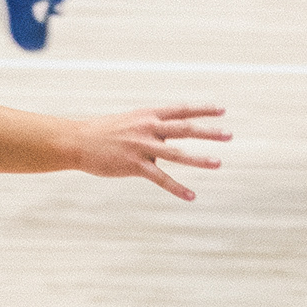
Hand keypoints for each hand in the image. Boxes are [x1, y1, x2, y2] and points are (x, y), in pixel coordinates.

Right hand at [69, 102, 226, 201]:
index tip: (222, 110)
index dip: (203, 110)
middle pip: (185, 129)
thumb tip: (166, 143)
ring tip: (218, 163)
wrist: (77, 140)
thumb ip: (150, 129)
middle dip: (209, 132)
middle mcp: (148, 128)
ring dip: (199, 159)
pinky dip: (177, 188)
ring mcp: (142, 147)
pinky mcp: (135, 165)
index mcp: (148, 115)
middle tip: (229, 135)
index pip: (181, 110)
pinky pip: (161, 178)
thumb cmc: (102, 132)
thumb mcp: (129, 122)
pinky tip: (191, 196)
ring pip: (177, 153)